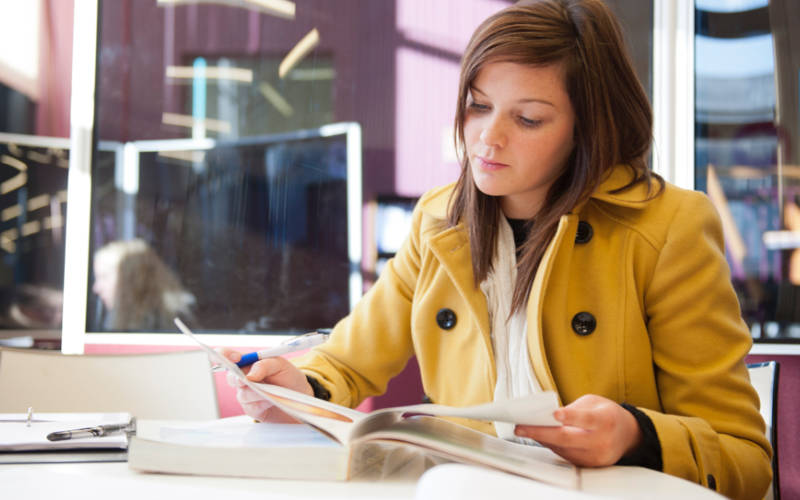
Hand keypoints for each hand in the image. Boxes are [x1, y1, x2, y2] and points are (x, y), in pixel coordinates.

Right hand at [219, 348, 313, 422]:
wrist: (300, 397)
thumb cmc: (289, 377)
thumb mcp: (280, 365)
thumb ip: (264, 365)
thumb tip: (250, 374)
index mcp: (249, 363)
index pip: (228, 356)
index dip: (225, 355)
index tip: (235, 358)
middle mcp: (244, 378)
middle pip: (231, 377)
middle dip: (238, 378)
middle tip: (247, 379)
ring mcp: (247, 394)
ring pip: (242, 393)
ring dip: (256, 392)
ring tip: (270, 391)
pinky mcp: (252, 409)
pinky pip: (251, 407)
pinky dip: (262, 403)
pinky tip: (270, 400)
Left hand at [514, 394, 641, 466]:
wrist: (628, 435)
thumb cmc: (607, 414)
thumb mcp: (594, 402)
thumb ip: (574, 408)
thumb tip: (548, 416)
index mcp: (606, 420)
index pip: (586, 419)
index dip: (570, 417)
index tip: (554, 414)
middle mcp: (602, 441)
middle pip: (568, 439)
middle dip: (541, 433)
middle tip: (521, 428)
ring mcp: (596, 456)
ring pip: (563, 449)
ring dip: (541, 440)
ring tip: (524, 431)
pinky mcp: (590, 465)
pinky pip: (566, 456)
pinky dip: (551, 446)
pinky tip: (540, 438)